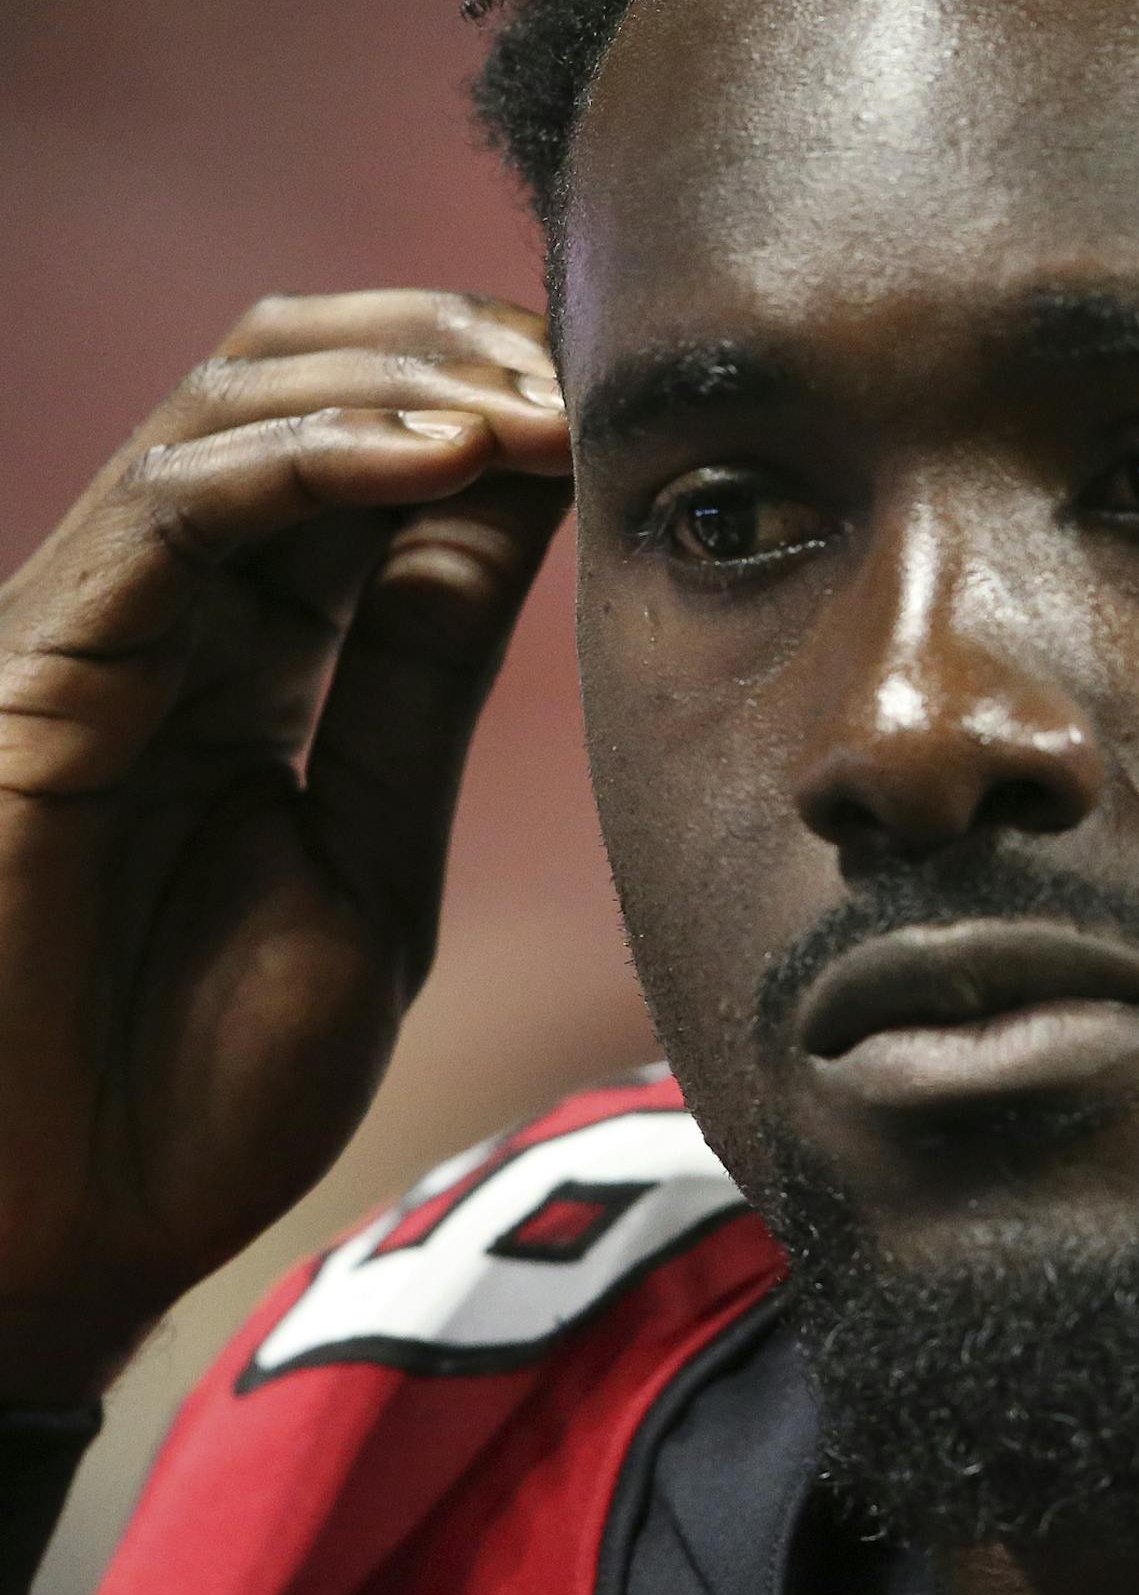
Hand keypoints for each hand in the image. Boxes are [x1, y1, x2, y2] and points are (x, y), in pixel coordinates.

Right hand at [0, 290, 570, 1400]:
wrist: (60, 1242)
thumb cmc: (197, 1083)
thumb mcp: (369, 853)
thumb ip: (419, 684)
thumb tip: (512, 515)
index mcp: (253, 658)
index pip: (370, 457)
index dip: (496, 402)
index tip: (624, 409)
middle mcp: (170, 617)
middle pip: (297, 383)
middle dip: (456, 352)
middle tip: (588, 379)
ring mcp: (95, 632)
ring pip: (232, 407)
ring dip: (406, 377)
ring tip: (538, 405)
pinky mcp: (36, 673)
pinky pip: (171, 511)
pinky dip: (312, 455)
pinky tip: (443, 453)